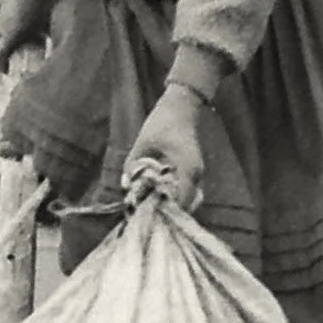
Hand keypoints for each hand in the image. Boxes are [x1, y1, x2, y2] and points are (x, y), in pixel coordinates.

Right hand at [0, 0, 53, 72]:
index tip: (6, 70)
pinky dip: (0, 15)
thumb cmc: (44, 2)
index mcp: (11, 36)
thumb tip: (59, 50)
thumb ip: (51, 38)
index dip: (1, 65)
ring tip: (7, 37)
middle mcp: (1, 26)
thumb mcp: (50, 25)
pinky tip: (7, 14)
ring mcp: (0, 11)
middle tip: (9, 54)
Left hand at [122, 84, 206, 210]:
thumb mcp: (142, 143)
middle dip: (168, 212)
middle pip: (187, 207)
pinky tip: (157, 194)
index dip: (164, 213)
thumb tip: (124, 187)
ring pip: (188, 201)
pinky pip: (187, 192)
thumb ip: (132, 165)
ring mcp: (197, 173)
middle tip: (147, 213)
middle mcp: (196, 174)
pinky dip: (175, 197)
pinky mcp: (194, 171)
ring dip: (172, 205)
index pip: (180, 202)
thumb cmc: (162, 122)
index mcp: (187, 168)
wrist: (181, 107)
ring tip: (151, 205)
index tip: (146, 215)